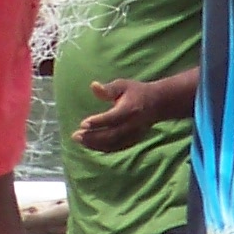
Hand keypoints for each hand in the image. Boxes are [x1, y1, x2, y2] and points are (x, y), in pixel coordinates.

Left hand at [74, 73, 192, 152]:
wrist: (158, 104)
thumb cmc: (136, 92)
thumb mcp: (123, 85)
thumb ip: (108, 89)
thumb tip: (93, 86)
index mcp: (130, 109)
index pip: (113, 118)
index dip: (98, 122)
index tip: (82, 124)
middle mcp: (133, 124)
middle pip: (111, 135)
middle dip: (92, 137)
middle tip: (75, 135)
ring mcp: (134, 135)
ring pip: (113, 144)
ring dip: (95, 144)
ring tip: (79, 140)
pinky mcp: (133, 140)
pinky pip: (116, 147)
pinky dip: (102, 148)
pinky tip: (89, 144)